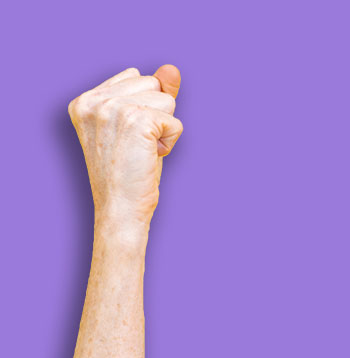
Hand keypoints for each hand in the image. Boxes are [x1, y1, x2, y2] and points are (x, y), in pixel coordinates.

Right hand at [68, 64, 182, 226]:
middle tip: (137, 146)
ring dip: (164, 129)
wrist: (119, 208)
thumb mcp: (137, 127)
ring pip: (166, 100)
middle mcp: (94, 100)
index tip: (127, 137)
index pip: (135, 77)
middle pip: (153, 84)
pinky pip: (174, 121)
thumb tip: (172, 69)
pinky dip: (171, 141)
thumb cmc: (129, 172)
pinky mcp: (137, 120)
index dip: (144, 108)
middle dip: (156, 116)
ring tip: (143, 151)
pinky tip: (151, 156)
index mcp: (84, 100)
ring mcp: (113, 108)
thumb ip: (152, 94)